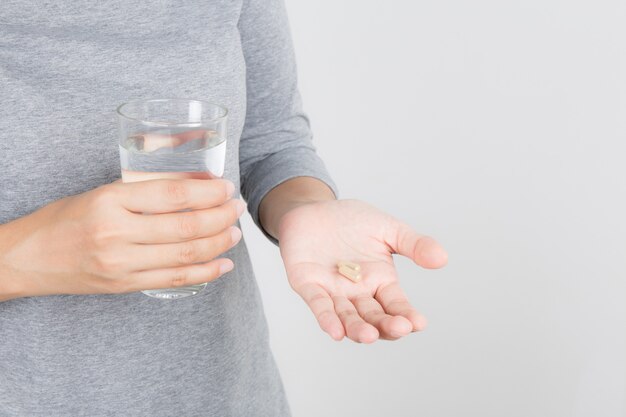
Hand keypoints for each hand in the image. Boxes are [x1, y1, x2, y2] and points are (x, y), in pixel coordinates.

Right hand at [0, 179, 244, 299]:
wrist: (28, 258)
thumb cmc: (66, 219)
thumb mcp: (103, 192)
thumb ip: (146, 191)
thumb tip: (196, 184)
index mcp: (110, 200)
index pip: (172, 194)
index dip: (207, 192)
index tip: (226, 187)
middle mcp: (116, 233)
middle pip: (185, 226)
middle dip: (220, 217)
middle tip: (236, 208)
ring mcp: (121, 264)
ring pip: (185, 255)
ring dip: (218, 243)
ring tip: (234, 233)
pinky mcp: (124, 286)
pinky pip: (175, 280)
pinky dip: (205, 273)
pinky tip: (223, 264)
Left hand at [278, 199, 447, 342]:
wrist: (314, 208)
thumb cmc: (351, 221)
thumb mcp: (388, 228)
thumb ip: (413, 244)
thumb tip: (442, 258)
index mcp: (380, 282)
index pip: (396, 305)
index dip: (407, 316)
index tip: (419, 323)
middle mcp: (358, 293)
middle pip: (373, 317)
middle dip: (386, 325)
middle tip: (399, 328)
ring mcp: (332, 291)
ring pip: (347, 317)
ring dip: (357, 329)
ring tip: (368, 336)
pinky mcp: (308, 285)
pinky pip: (318, 304)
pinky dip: (326, 318)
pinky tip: (335, 331)